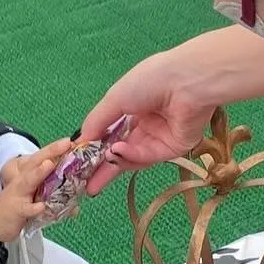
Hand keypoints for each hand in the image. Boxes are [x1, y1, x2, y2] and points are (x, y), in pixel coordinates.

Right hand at [0, 139, 73, 241]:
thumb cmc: (16, 206)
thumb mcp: (35, 198)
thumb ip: (53, 197)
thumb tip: (76, 203)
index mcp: (30, 175)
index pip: (44, 157)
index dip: (56, 148)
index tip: (71, 139)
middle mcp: (24, 180)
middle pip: (37, 162)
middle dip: (52, 152)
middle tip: (67, 143)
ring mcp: (19, 194)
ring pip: (29, 181)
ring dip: (39, 172)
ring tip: (50, 164)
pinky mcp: (16, 210)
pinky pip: (26, 209)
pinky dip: (34, 208)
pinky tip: (42, 206)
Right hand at [81, 50, 217, 194]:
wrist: (187, 83)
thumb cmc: (149, 81)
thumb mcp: (115, 98)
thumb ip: (97, 120)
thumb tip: (80, 140)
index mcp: (134, 105)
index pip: (112, 130)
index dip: (95, 144)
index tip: (76, 160)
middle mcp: (148, 121)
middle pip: (121, 148)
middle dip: (101, 165)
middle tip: (82, 183)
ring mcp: (160, 136)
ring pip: (132, 156)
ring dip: (113, 162)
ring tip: (95, 171)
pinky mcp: (174, 148)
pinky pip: (147, 156)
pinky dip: (130, 155)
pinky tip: (117, 151)